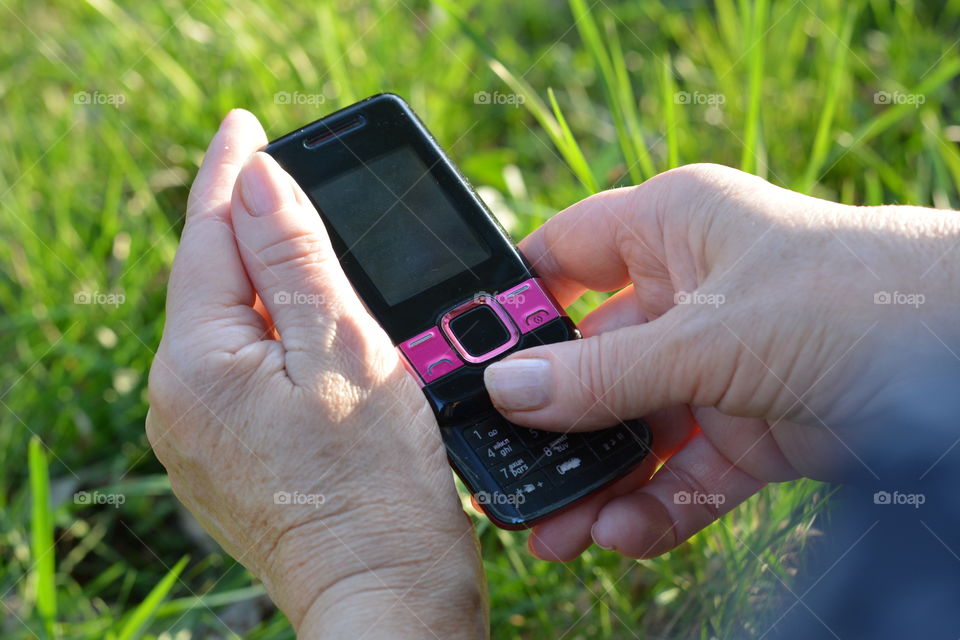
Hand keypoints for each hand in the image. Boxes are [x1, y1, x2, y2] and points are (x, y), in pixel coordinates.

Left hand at [146, 111, 484, 638]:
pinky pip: (241, 372)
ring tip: (302, 242)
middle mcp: (179, 401)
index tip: (247, 125)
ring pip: (229, 328)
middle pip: (211, 283)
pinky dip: (273, 336)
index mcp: (198, 364)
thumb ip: (294, 260)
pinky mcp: (228, 459)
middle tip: (282, 175)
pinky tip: (306, 325)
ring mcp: (199, 436)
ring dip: (266, 283)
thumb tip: (257, 181)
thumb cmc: (378, 484)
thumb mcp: (345, 349)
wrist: (386, 593)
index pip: (209, 239)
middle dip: (247, 227)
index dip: (232, 175)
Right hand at [484, 164, 959, 559]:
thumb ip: (605, 372)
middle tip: (506, 468)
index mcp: (669, 230)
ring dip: (596, 478)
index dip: (515, 303)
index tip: (468, 359)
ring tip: (555, 531)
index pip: (564, 256)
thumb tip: (508, 392)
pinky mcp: (749, 430)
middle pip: (591, 358)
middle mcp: (686, 295)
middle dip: (552, 418)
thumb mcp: (711, 336)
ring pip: (633, 427)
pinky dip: (653, 506)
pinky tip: (621, 535)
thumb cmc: (852, 298)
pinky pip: (682, 473)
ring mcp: (717, 367)